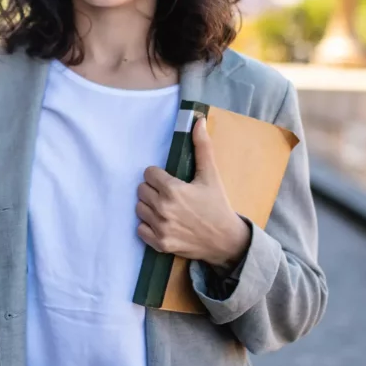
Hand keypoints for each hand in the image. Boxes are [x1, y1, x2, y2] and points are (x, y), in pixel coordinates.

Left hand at [136, 116, 250, 268]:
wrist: (227, 241)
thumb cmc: (218, 206)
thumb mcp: (211, 176)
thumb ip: (202, 147)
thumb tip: (198, 121)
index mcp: (173, 190)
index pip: (148, 173)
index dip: (158, 175)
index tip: (169, 180)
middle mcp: (163, 209)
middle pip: (141, 190)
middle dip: (153, 189)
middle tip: (169, 194)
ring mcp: (160, 228)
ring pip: (139, 208)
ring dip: (149, 206)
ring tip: (165, 207)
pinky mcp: (159, 244)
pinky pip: (140, 229)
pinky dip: (148, 226)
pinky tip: (162, 222)